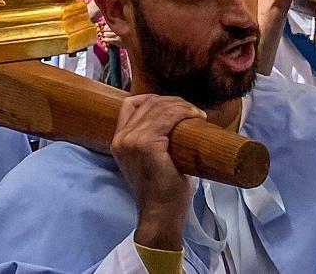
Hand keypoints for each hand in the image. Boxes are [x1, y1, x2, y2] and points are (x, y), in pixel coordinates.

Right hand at [111, 94, 202, 250]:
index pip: (131, 104)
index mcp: (119, 140)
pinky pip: (168, 117)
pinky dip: (184, 113)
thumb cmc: (161, 189)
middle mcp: (121, 138)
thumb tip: (173, 117)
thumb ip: (149, 138)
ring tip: (197, 114)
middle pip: (149, 102)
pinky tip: (196, 117)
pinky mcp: (147, 145)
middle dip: (174, 102)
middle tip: (193, 112)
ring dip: (183, 106)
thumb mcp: (148, 158)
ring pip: (161, 108)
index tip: (174, 106)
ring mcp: (132, 140)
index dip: (155, 99)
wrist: (160, 215)